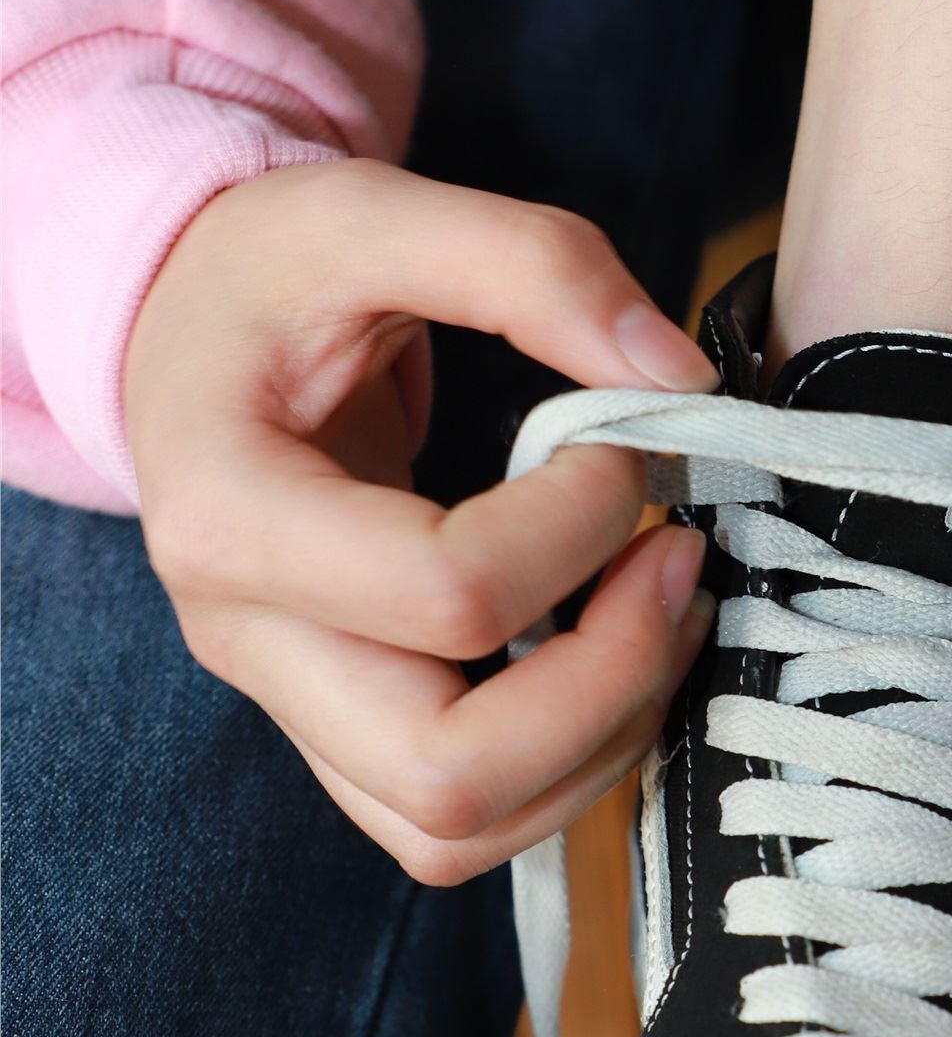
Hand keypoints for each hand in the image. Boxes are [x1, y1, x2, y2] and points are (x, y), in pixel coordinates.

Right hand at [125, 160, 716, 879]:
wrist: (190, 336)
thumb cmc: (272, 275)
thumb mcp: (374, 207)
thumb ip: (531, 263)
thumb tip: (676, 374)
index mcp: (227, 513)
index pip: (443, 595)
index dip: (578, 525)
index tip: (626, 438)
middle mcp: (244, 640)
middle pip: (447, 773)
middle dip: (608, 682)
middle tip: (677, 559)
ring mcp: (293, 706)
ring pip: (460, 829)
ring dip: (604, 739)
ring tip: (663, 607)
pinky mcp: (345, 734)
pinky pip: (463, 824)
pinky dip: (571, 763)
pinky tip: (619, 650)